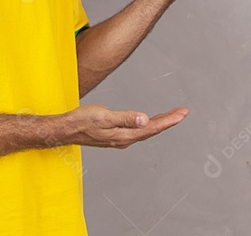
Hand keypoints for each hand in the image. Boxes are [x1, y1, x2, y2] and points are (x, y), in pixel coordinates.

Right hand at [65, 103, 188, 148]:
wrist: (66, 129)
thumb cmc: (83, 121)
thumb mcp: (105, 116)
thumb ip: (126, 118)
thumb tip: (145, 119)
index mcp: (125, 135)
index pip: (153, 127)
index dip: (170, 120)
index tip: (183, 113)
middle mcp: (125, 139)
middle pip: (152, 129)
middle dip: (169, 120)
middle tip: (183, 112)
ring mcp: (120, 138)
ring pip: (146, 130)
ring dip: (160, 122)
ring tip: (172, 114)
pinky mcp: (115, 135)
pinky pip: (137, 130)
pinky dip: (148, 124)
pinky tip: (148, 121)